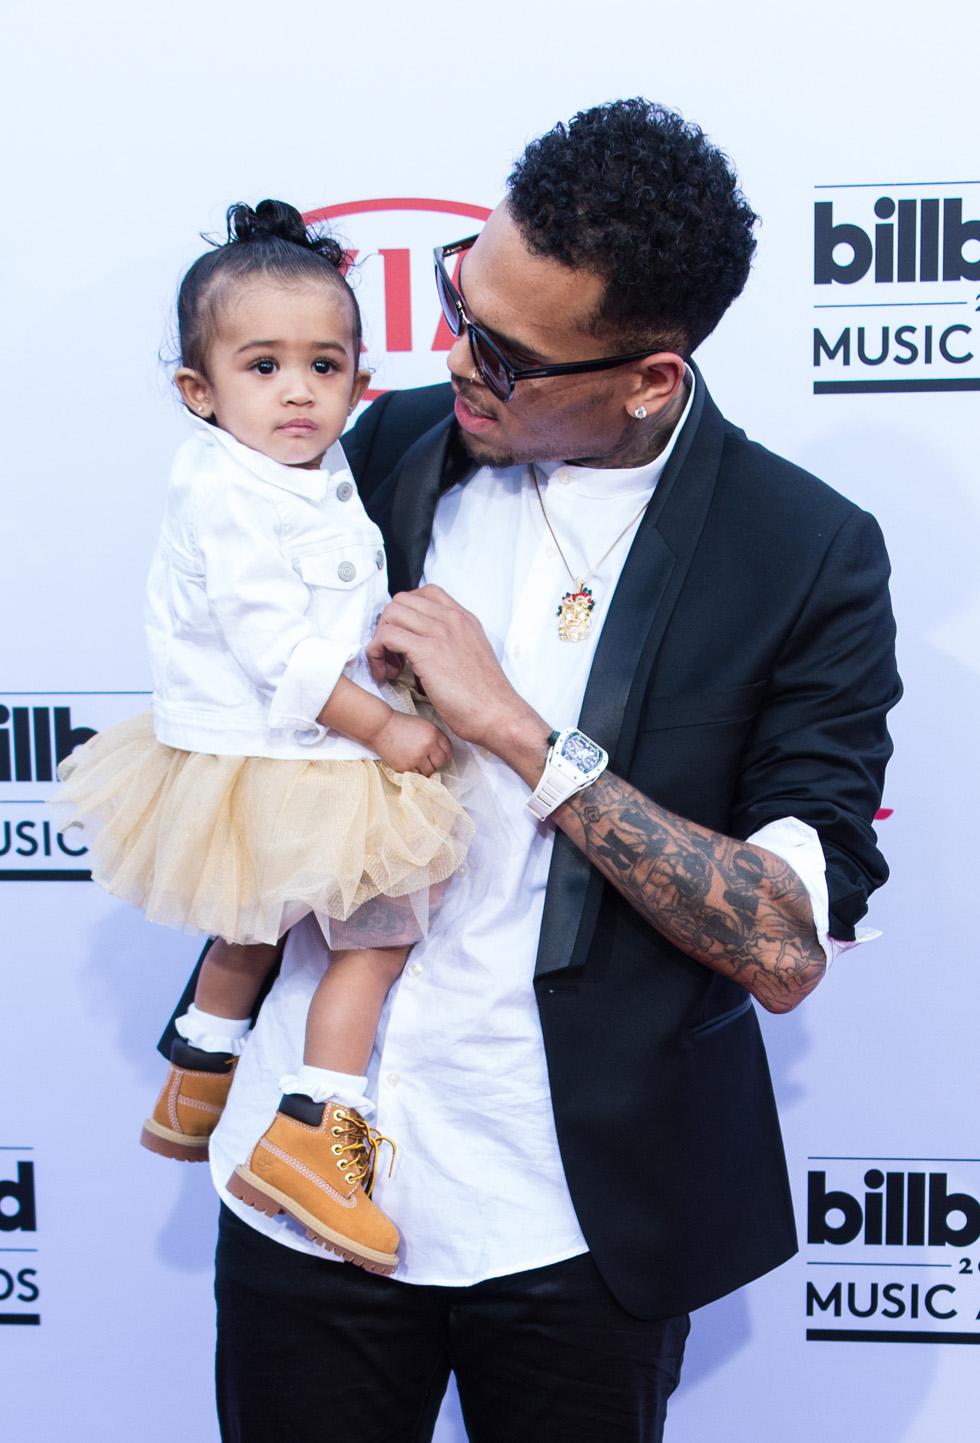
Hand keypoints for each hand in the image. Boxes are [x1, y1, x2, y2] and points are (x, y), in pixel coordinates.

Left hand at [365, 585, 550, 782]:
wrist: (497, 714)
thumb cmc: (485, 697)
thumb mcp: (472, 656)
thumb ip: (450, 645)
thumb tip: (420, 652)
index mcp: (464, 619)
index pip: (426, 593)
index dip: (406, 612)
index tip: (404, 636)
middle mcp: (452, 619)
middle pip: (401, 601)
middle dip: (388, 625)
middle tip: (391, 654)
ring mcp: (440, 632)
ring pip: (391, 614)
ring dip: (380, 640)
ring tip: (389, 667)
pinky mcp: (427, 651)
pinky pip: (387, 636)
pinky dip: (377, 654)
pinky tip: (386, 675)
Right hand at [371, 711, 451, 775]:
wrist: (381, 727)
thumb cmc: (401, 724)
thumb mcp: (423, 724)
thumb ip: (435, 736)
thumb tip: (443, 751)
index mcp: (433, 733)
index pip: (448, 750)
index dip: (445, 755)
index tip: (441, 757)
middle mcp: (428, 745)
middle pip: (441, 762)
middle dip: (436, 763)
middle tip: (428, 761)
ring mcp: (417, 757)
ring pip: (429, 771)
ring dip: (425, 769)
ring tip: (417, 762)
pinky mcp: (406, 766)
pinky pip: (416, 775)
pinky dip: (414, 771)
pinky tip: (408, 763)